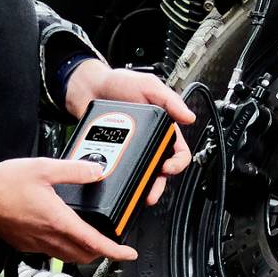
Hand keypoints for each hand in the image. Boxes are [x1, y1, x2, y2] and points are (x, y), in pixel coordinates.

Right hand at [0, 157, 136, 263]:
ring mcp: (35, 244)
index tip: (128, 253)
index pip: (95, 243)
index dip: (116, 251)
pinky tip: (62, 232)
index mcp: (58, 221)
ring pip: (68, 256)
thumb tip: (96, 171)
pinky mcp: (24, 245)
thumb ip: (73, 170)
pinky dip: (64, 247)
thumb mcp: (44, 168)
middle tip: (111, 241)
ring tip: (91, 238)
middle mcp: (49, 238)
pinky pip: (50, 252)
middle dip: (102, 252)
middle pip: (84, 255)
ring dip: (83, 251)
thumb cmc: (5, 184)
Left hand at [61, 58, 196, 203]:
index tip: (167, 167)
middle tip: (150, 192)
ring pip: (141, 176)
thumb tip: (189, 116)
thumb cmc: (118, 83)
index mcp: (162, 128)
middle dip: (158, 185)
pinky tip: (116, 181)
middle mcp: (149, 142)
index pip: (178, 152)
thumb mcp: (148, 86)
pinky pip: (119, 171)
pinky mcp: (113, 154)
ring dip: (141, 188)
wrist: (88, 87)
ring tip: (135, 193)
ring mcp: (131, 150)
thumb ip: (170, 100)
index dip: (177, 164)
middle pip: (160, 171)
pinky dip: (119, 179)